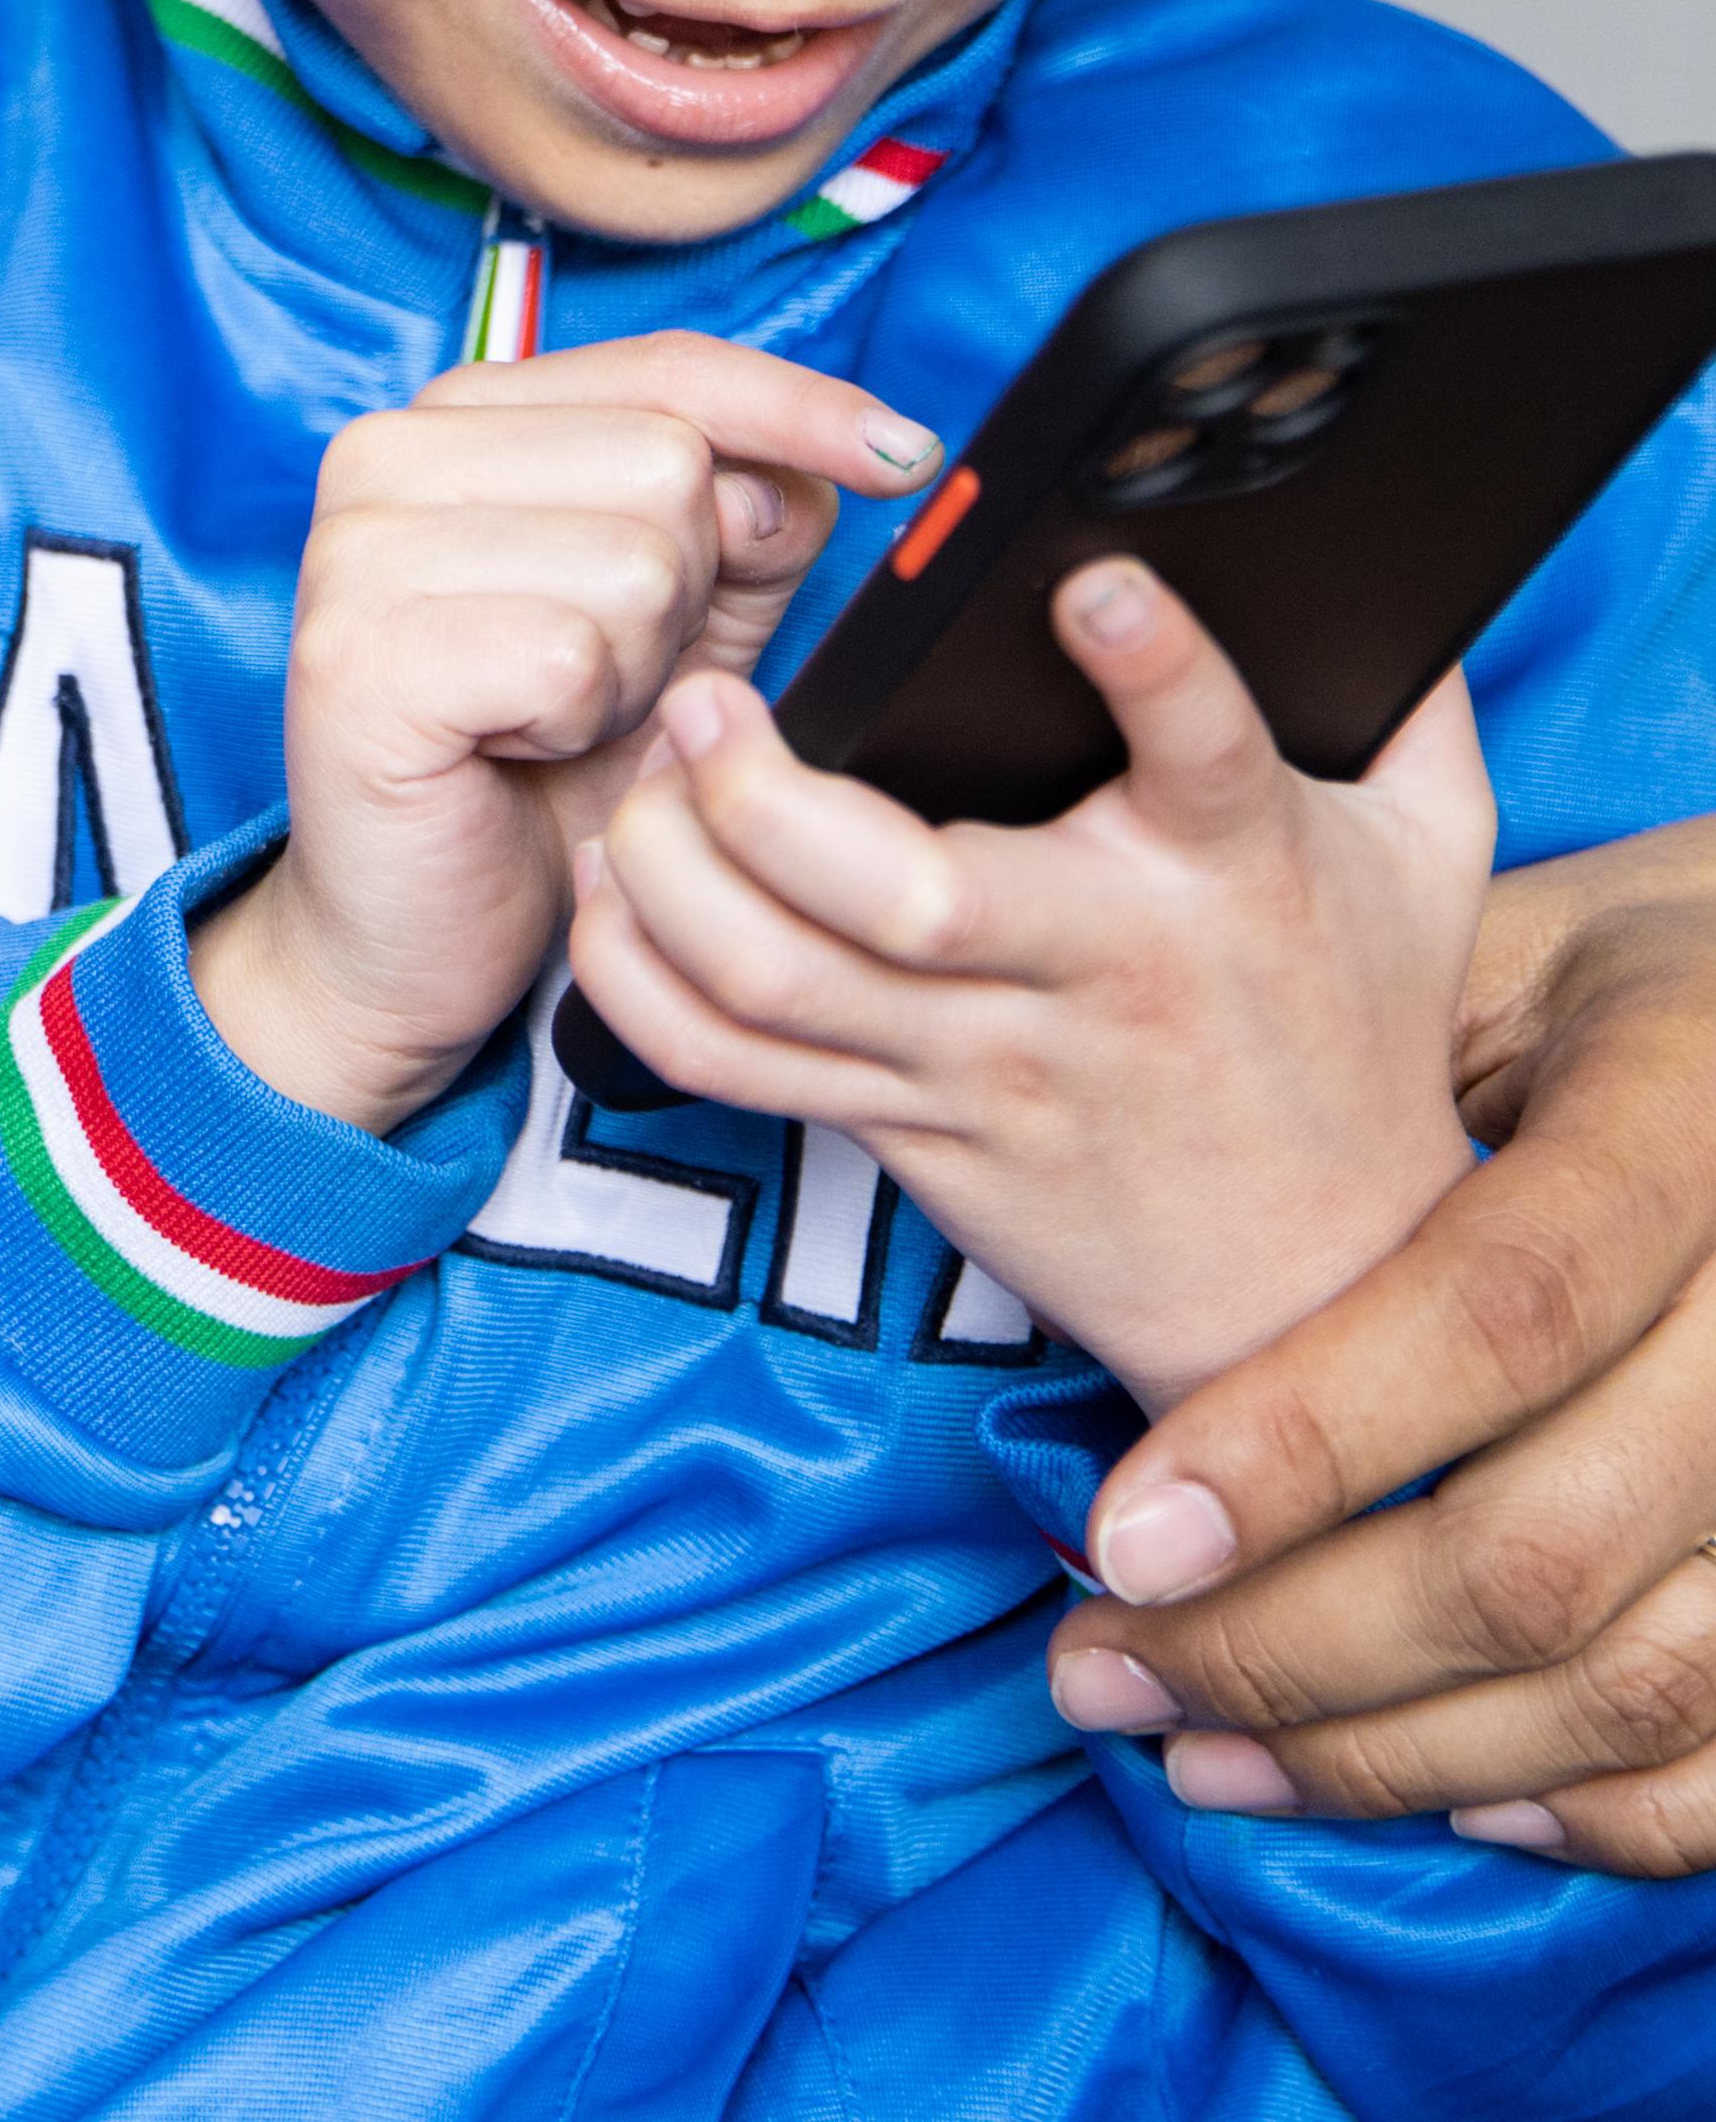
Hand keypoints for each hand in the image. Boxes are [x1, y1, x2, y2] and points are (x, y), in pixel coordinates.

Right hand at [193, 336, 938, 1133]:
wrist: (411, 937)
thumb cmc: (541, 773)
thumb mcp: (678, 626)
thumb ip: (747, 527)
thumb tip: (830, 466)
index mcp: (459, 418)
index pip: (669, 367)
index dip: (801, 409)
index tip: (907, 457)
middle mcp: (385, 452)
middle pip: (669, 461)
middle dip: (687, 593)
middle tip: (603, 676)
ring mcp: (357, 547)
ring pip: (634, 559)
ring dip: (634, 673)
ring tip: (557, 720)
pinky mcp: (357, 655)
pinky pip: (567, 657)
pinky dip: (577, 727)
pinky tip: (518, 752)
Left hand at [569, 557, 1489, 1409]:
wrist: (1325, 1279)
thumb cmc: (1353, 1025)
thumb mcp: (1426, 854)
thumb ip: (1405, 699)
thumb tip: (1383, 543)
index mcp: (1231, 869)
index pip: (1206, 756)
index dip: (1155, 665)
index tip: (1091, 582)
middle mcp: (1095, 967)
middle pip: (905, 896)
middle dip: (767, 793)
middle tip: (703, 695)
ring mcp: (985, 1063)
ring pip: (780, 981)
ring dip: (671, 871)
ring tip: (641, 773)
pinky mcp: (907, 1129)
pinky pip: (736, 1066)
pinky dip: (640, 980)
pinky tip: (614, 889)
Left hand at [1044, 812, 1715, 1871]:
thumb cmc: (1607, 975)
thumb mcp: (1489, 950)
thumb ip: (1344, 1072)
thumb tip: (1121, 1226)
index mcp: (1693, 1112)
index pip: (1495, 1312)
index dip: (1301, 1444)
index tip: (1115, 1539)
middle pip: (1546, 1548)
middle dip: (1292, 1647)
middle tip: (1100, 1671)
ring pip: (1635, 1681)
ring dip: (1397, 1756)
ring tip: (1198, 1750)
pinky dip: (1588, 1807)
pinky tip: (1438, 1792)